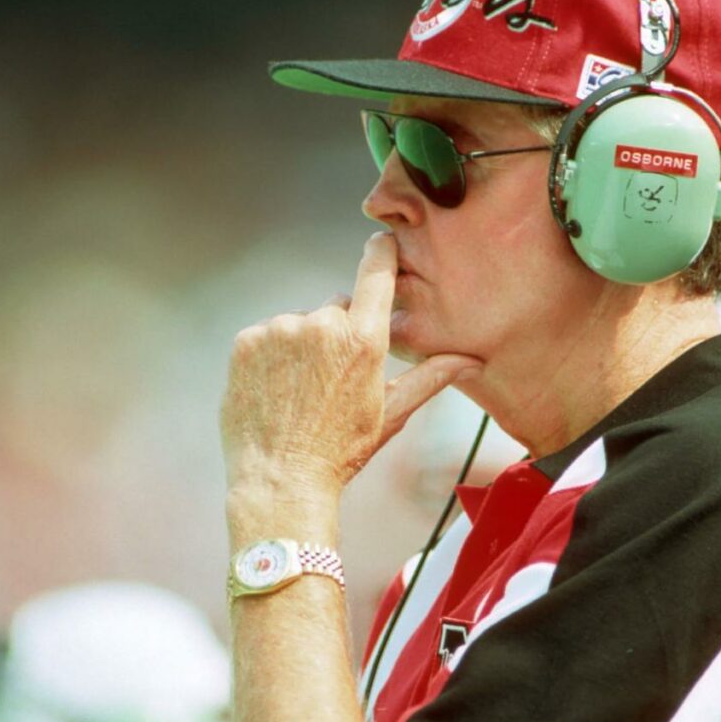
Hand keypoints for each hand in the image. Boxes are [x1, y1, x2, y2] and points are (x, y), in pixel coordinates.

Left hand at [220, 232, 480, 498]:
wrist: (281, 480)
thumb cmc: (342, 451)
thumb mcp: (392, 412)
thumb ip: (432, 376)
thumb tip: (473, 360)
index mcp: (364, 339)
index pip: (376, 271)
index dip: (381, 252)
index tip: (382, 241)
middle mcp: (322, 324)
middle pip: (338, 307)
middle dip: (341, 332)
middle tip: (336, 377)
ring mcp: (280, 330)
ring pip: (302, 322)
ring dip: (305, 344)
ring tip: (304, 389)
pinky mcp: (247, 341)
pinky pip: (268, 335)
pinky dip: (273, 355)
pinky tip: (278, 388)